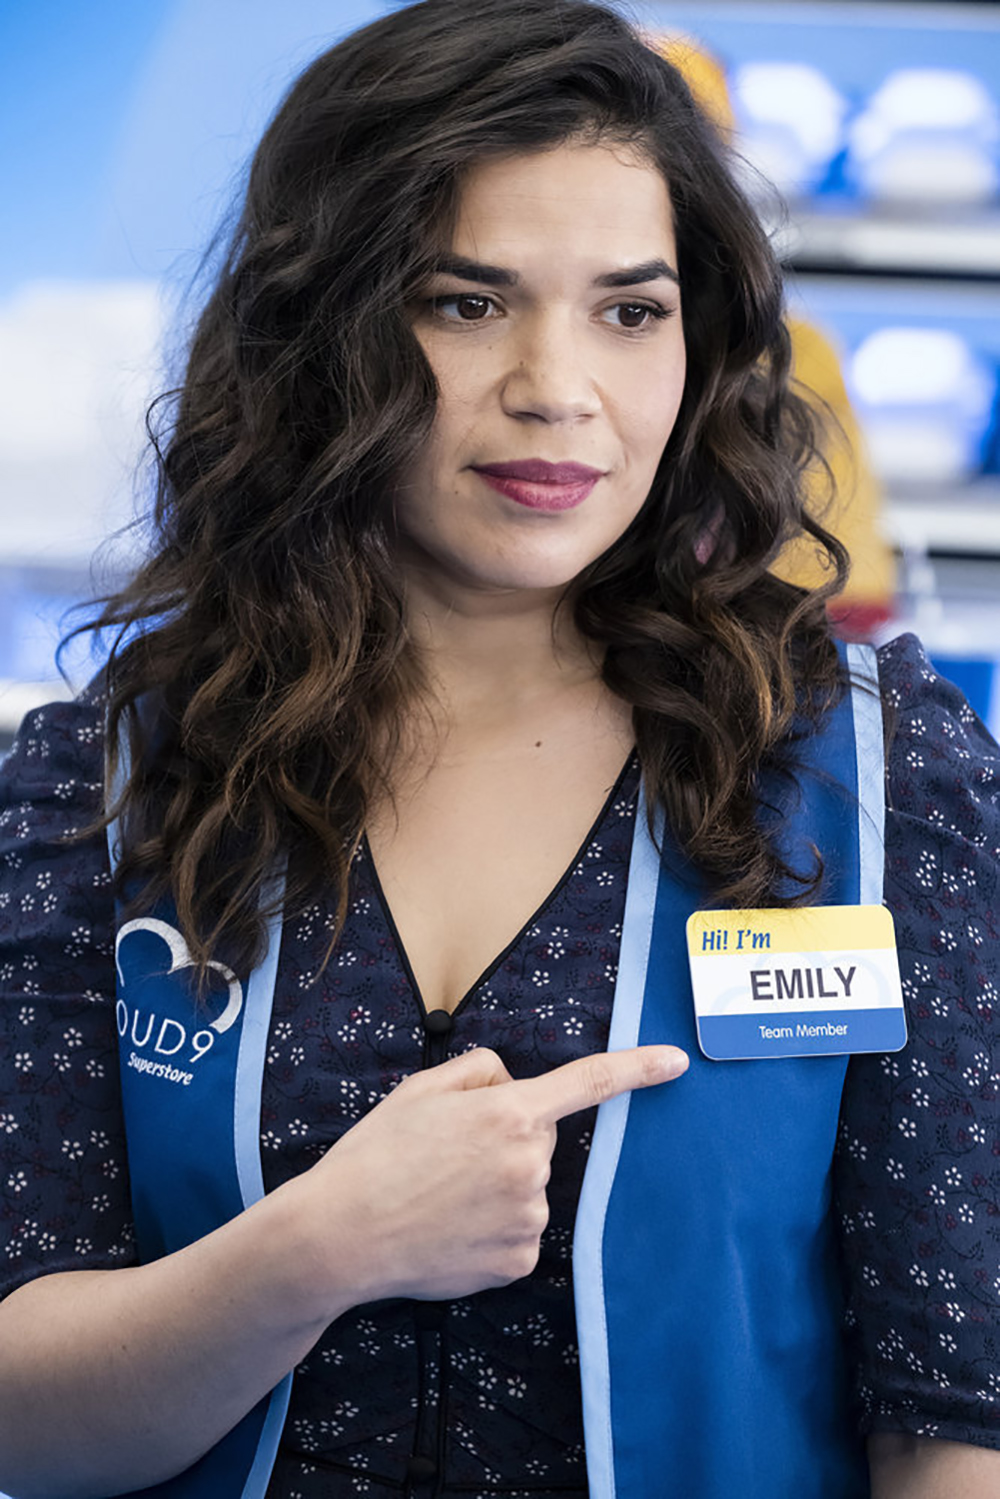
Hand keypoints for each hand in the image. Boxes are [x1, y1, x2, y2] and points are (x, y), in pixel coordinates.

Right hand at [305, 1044, 687, 1304]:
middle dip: (504, 1140)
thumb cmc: (377, 1154)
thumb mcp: (422, 1088)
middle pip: (538, 1140)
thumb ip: (481, 1071)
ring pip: (527, 1187)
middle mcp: (530, 1164)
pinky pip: (518, 1231)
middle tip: (444, 1157)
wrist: (341, 1235)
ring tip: (437, 1196)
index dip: (639, 1068)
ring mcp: (528, 1217)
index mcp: (510, 1111)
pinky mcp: (518, 1261)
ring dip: (496, 1187)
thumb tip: (512, 1086)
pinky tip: (449, 1229)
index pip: (589, 1082)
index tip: (678, 1061)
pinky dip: (492, 1229)